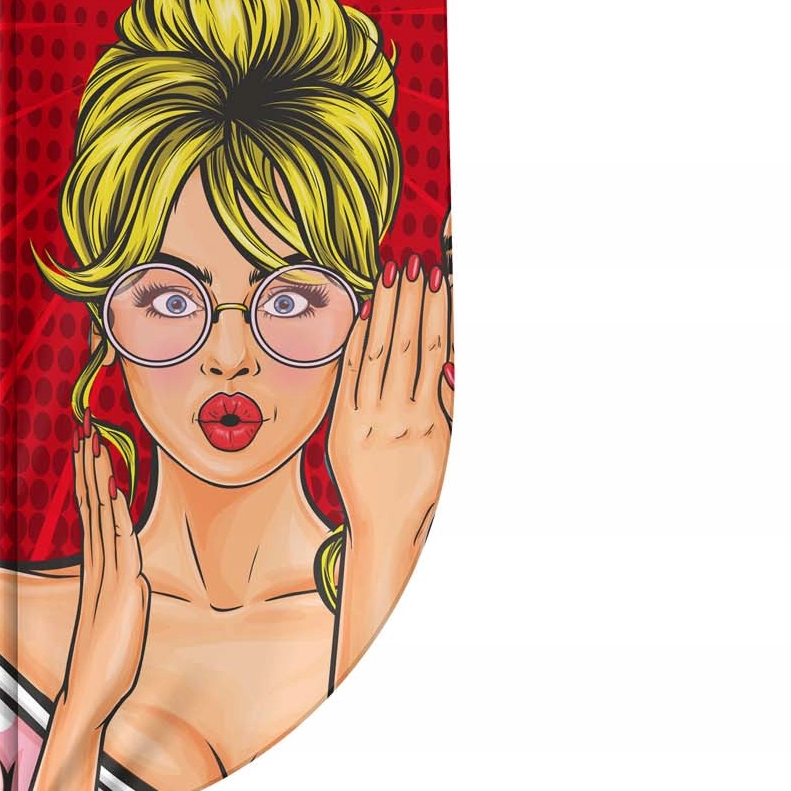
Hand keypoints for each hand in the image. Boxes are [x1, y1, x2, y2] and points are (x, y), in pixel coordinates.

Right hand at [60, 425, 150, 729]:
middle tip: (84, 429)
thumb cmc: (108, 661)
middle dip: (89, 467)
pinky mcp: (121, 590)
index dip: (91, 480)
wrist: (91, 692)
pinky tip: (116, 492)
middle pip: (92, 505)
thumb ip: (129, 593)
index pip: (93, 513)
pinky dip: (117, 517)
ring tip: (92, 444)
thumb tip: (138, 578)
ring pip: (101, 517)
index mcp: (98, 568)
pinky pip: (118, 545)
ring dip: (98, 480)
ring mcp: (107, 575)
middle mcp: (98, 566)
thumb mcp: (125, 618)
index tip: (88, 449)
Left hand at [328, 251, 451, 564]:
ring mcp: (366, 420)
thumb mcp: (449, 448)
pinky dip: (356, 343)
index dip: (436, 312)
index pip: (434, 352)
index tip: (438, 279)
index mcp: (429, 420)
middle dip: (408, 300)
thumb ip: (450, 405)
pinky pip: (349, 377)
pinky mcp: (340, 426)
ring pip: (376, 354)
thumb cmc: (423, 488)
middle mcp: (397, 416)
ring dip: (384, 311)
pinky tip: (363, 313)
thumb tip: (450, 361)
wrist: (385, 529)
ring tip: (389, 274)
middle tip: (411, 261)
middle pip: (405, 345)